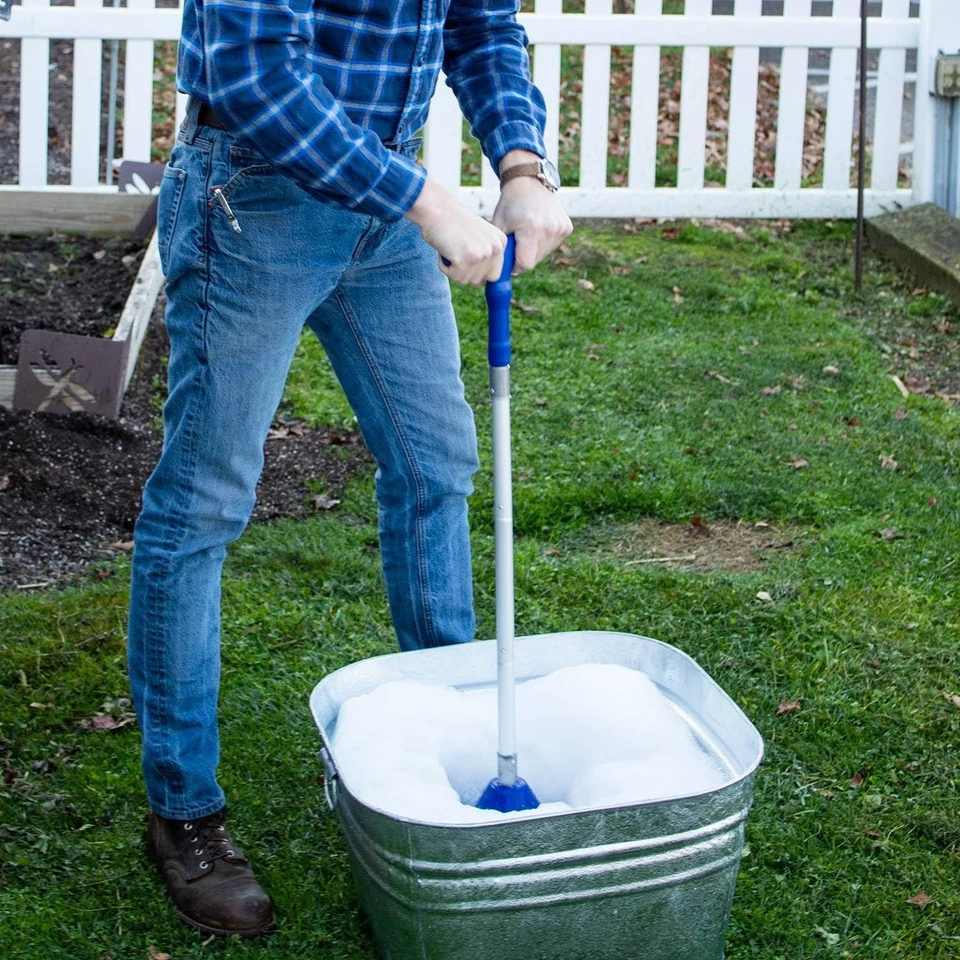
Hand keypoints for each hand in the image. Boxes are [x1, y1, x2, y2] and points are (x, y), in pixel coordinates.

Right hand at [406, 179, 506, 285]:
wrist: (436, 208)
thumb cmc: (451, 222)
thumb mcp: (477, 236)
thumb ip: (484, 254)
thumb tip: (482, 280)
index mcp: (500, 242)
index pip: (494, 275)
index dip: (477, 272)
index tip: (466, 262)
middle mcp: (495, 248)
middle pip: (479, 280)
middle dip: (464, 270)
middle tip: (456, 250)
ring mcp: (482, 254)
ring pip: (465, 280)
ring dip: (453, 268)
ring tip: (450, 247)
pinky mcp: (467, 259)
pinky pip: (453, 276)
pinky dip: (444, 266)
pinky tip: (444, 249)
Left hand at [492, 152, 571, 272]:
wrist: (528, 182)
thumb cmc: (509, 205)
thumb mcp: (499, 227)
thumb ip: (499, 253)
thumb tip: (497, 281)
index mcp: (531, 229)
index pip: (525, 265)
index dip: (515, 262)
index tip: (511, 252)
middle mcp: (549, 229)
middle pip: (535, 261)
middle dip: (525, 255)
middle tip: (519, 238)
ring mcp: (560, 228)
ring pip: (544, 254)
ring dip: (534, 249)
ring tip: (528, 230)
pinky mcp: (567, 227)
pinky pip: (552, 245)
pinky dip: (544, 241)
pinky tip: (539, 226)